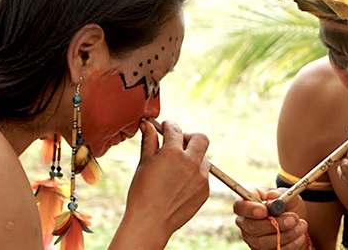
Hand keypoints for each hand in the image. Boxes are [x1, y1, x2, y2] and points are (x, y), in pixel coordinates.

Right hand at [111, 120, 209, 248]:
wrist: (151, 222)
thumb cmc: (142, 192)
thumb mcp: (143, 164)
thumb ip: (149, 141)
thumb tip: (147, 124)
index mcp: (173, 153)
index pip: (176, 129)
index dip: (169, 126)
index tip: (166, 127)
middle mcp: (191, 162)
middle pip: (200, 138)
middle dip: (189, 137)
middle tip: (178, 144)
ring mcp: (201, 177)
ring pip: (203, 158)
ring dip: (192, 157)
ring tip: (176, 169)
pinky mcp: (205, 190)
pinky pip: (204, 175)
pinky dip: (195, 174)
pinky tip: (180, 184)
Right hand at [234, 187, 308, 249]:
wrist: (295, 220)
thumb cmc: (287, 204)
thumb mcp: (287, 194)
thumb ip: (280, 194)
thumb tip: (272, 196)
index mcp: (248, 202)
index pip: (240, 206)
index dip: (250, 209)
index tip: (264, 211)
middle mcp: (245, 222)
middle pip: (251, 226)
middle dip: (275, 224)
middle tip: (294, 219)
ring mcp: (252, 238)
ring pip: (263, 242)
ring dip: (287, 234)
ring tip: (302, 225)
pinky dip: (290, 245)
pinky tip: (299, 236)